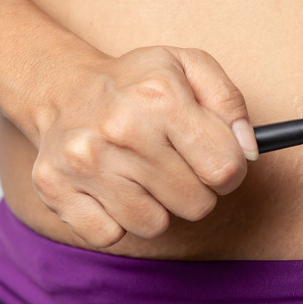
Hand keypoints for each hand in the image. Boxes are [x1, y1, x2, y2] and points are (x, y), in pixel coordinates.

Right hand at [28, 46, 257, 247]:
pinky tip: (114, 187)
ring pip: (154, 225)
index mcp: (161, 97)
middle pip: (195, 204)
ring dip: (157, 206)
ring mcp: (85, 162)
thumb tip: (247, 151)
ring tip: (143, 174)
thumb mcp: (190, 67)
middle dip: (196, 189)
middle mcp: (121, 130)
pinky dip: (117, 219)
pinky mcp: (55, 189)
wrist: (62, 87)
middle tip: (177, 165)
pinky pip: (110, 236)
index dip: (231, 171)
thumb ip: (230, 104)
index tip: (218, 162)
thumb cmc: (137, 83)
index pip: (224, 169)